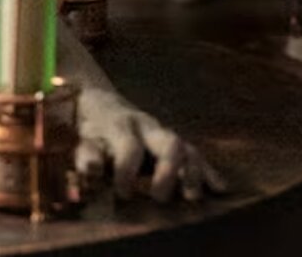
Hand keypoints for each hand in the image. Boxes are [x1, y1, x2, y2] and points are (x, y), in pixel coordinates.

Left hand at [95, 110, 227, 202]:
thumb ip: (87, 155)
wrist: (99, 102)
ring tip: (193, 198)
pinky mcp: (176, 144)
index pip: (130, 147)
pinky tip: (220, 188)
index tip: (123, 194)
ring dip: (194, 174)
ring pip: (187, 149)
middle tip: (160, 199)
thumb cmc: (90, 128)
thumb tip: (93, 171)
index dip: (128, 172)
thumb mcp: (82, 138)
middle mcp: (148, 127)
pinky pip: (196, 155)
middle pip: (170, 143)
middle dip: (170, 171)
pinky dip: (208, 172)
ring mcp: (164, 135)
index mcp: (121, 126)